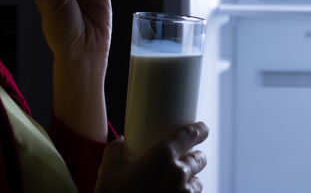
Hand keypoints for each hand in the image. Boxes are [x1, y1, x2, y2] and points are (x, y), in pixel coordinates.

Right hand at [94, 123, 208, 192]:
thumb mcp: (109, 168)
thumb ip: (116, 149)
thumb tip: (121, 142)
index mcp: (163, 155)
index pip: (190, 135)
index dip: (199, 129)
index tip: (202, 128)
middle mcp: (178, 174)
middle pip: (198, 159)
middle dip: (195, 156)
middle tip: (186, 156)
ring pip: (197, 182)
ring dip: (192, 178)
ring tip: (179, 180)